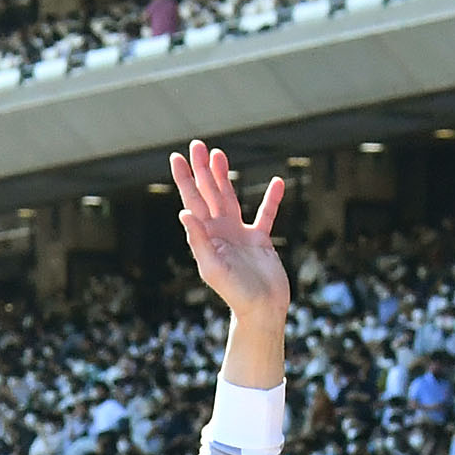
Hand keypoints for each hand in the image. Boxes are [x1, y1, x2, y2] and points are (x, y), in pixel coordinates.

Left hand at [170, 141, 287, 321]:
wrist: (261, 310)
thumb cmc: (236, 293)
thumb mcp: (213, 267)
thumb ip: (199, 240)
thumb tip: (184, 213)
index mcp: (206, 236)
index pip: (192, 201)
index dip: (185, 179)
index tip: (177, 158)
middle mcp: (220, 232)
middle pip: (208, 193)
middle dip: (202, 169)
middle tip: (197, 145)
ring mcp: (239, 234)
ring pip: (230, 197)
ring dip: (224, 176)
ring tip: (219, 154)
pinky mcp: (259, 240)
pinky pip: (266, 214)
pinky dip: (271, 199)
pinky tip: (277, 182)